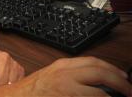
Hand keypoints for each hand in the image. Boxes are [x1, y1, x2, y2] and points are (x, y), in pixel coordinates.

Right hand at [2, 57, 131, 96]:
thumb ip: (71, 76)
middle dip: (120, 82)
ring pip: (98, 91)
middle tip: (130, 91)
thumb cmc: (33, 92)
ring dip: (113, 95)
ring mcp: (66, 89)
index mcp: (63, 66)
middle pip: (99, 72)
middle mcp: (65, 74)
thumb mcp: (53, 77)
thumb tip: (95, 81)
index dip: (112, 69)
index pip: (93, 61)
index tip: (124, 77)